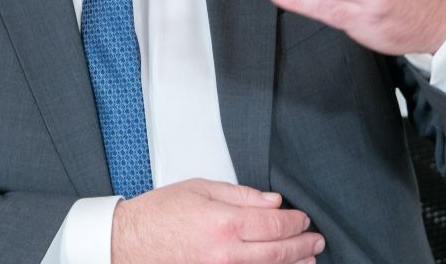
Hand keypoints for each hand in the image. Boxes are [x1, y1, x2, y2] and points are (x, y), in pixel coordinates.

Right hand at [111, 178, 324, 263]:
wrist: (129, 242)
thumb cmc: (158, 214)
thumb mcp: (200, 189)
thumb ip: (241, 195)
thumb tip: (272, 202)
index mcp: (224, 222)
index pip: (274, 225)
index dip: (296, 223)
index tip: (303, 220)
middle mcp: (226, 253)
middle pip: (279, 252)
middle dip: (303, 245)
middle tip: (316, 240)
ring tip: (308, 258)